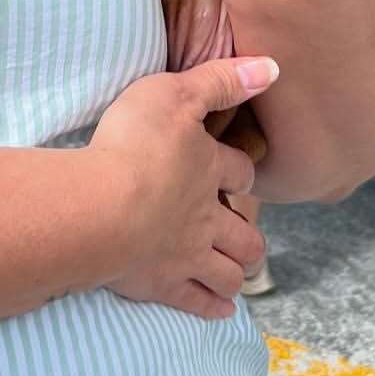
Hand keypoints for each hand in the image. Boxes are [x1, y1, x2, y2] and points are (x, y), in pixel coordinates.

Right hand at [85, 55, 276, 318]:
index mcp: (208, 170)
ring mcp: (186, 255)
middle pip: (244, 234)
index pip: (239, 173)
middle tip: (245, 236)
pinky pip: (196, 302)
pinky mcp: (161, 284)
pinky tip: (221, 309)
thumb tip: (273, 67)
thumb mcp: (174, 94)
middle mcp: (206, 218)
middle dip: (249, 237)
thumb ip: (220, 80)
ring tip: (238, 270)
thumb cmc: (134, 145)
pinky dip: (212, 306)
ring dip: (237, 272)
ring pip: (228, 271)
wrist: (102, 206)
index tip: (237, 174)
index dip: (241, 173)